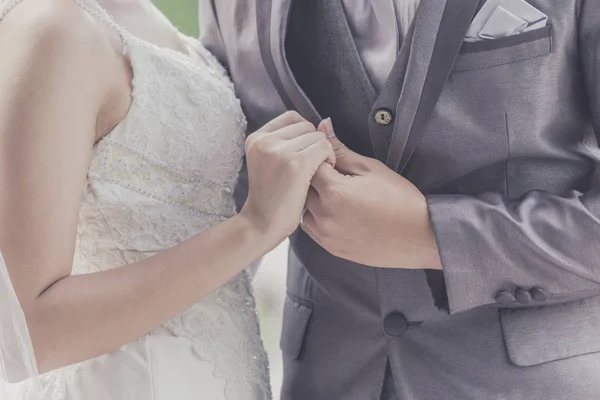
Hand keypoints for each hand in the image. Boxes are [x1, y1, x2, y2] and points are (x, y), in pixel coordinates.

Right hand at [240, 111, 334, 248]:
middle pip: (306, 126)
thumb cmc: (271, 197)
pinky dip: (330, 160)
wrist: (262, 224)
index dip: (305, 134)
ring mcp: (279, 151)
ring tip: (317, 172)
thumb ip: (287, 142)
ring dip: (324, 153)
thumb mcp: (269, 163)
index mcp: (256, 138)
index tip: (305, 153)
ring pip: (317, 137)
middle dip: (315, 143)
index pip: (292, 117)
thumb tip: (324, 122)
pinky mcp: (296, 163)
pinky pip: (324, 148)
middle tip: (312, 166)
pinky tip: (324, 174)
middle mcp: (265, 140)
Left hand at [301, 119, 441, 269]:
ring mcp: (326, 234)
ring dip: (312, 199)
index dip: (320, 159)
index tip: (334, 160)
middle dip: (314, 178)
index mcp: (335, 191)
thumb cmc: (399, 199)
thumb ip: (340, 149)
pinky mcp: (330, 247)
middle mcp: (325, 215)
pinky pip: (311, 228)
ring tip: (337, 195)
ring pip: (303, 209)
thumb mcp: (370, 168)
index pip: (309, 165)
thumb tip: (322, 126)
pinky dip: (317, 217)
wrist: (418, 235)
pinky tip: (337, 211)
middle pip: (302, 188)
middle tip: (336, 177)